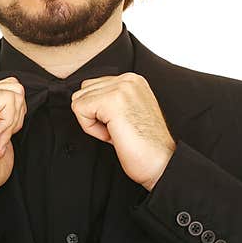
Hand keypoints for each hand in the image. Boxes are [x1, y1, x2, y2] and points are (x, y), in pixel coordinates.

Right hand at [0, 76, 26, 217]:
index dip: (15, 114)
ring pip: (14, 92)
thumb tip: (20, 93)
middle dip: (16, 116)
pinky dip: (7, 124)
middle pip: (15, 87)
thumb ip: (6, 106)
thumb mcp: (2, 127)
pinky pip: (8, 101)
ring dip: (11, 121)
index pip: (12, 87)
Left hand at [70, 73, 175, 190]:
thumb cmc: (147, 146)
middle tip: (118, 130)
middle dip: (94, 115)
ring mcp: (121, 88)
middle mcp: (128, 80)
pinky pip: (79, 109)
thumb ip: (110, 101)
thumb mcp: (128, 113)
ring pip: (80, 100)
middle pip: (83, 91)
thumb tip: (86, 101)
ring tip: (117, 132)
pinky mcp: (112, 100)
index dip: (99, 112)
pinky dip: (91, 129)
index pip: (93, 86)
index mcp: (133, 81)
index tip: (120, 125)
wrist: (161, 162)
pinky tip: (113, 135)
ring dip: (93, 122)